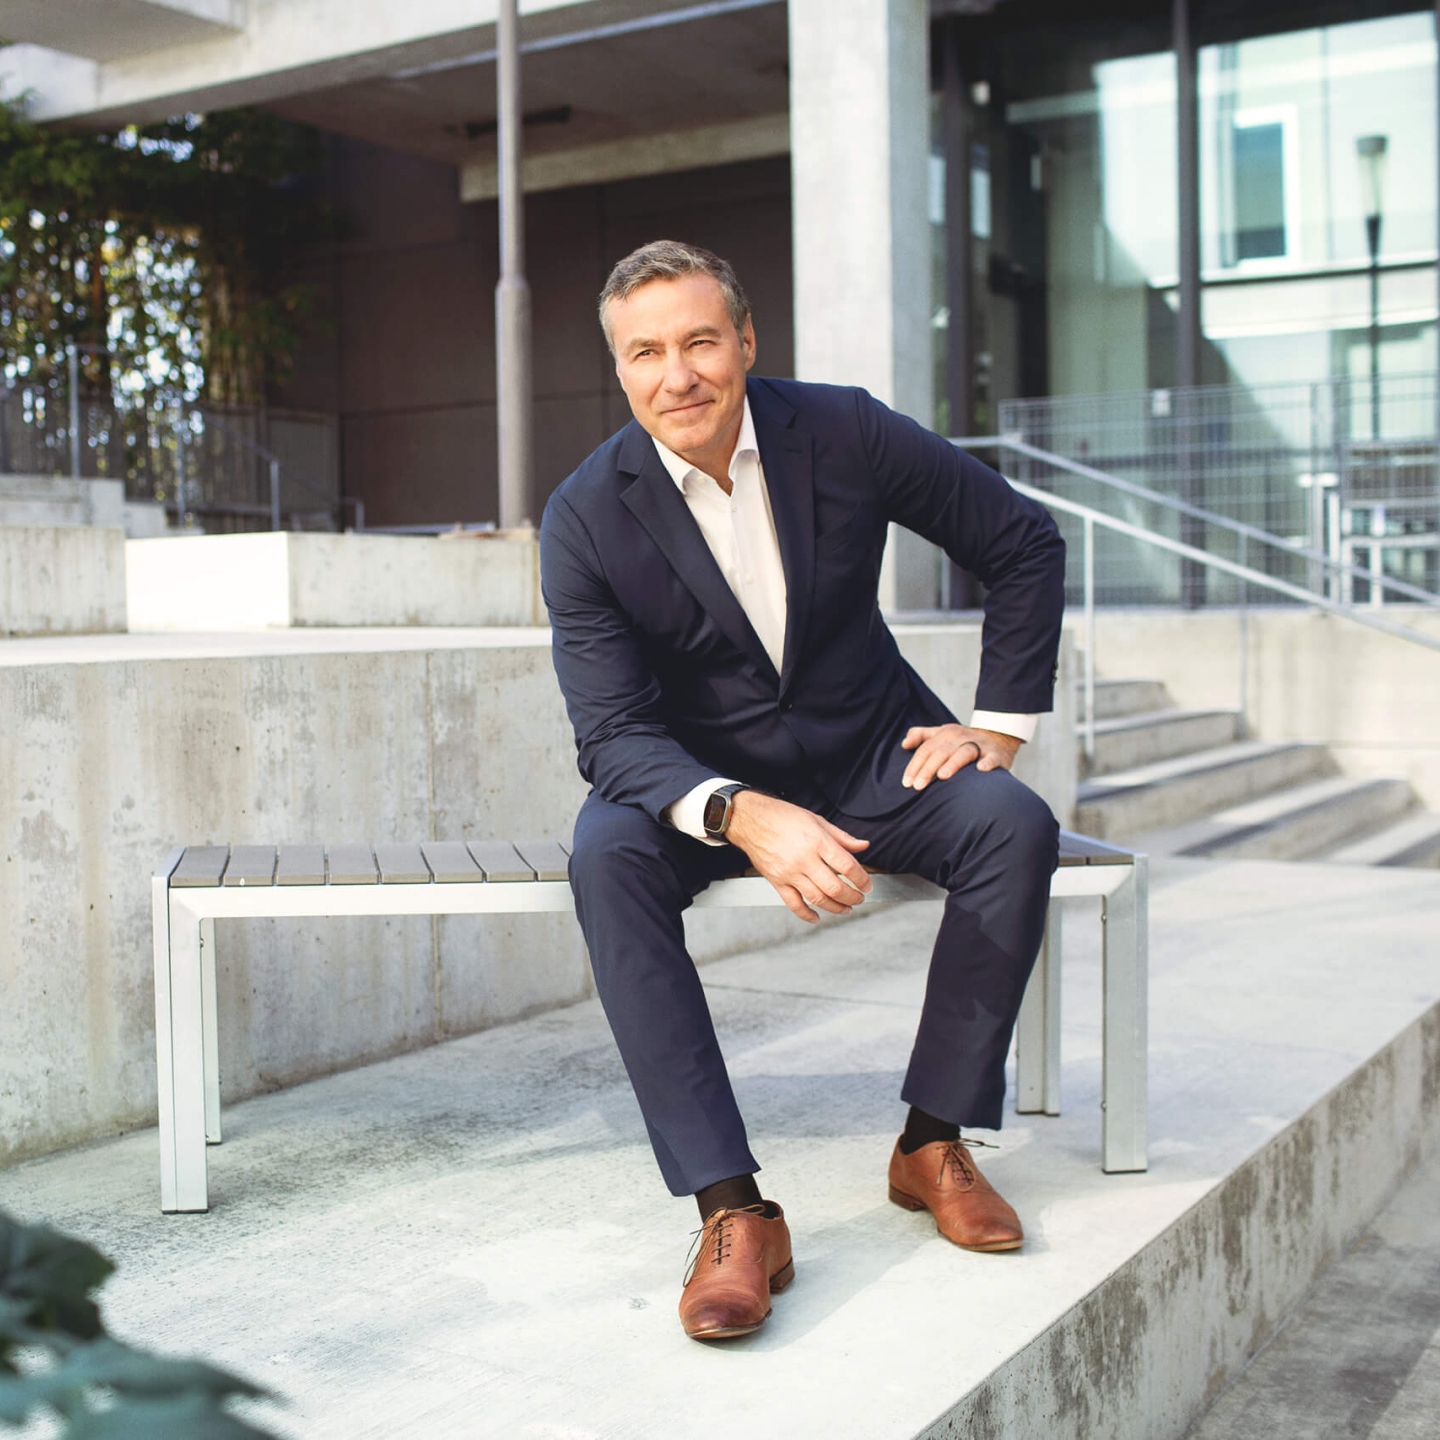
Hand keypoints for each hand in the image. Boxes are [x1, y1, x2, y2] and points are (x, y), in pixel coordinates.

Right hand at [725, 791, 871, 924]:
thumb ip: (842, 837)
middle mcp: (804, 859)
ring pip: (818, 898)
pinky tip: (816, 917)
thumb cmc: (782, 817)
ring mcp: (790, 873)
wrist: (751, 820)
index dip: (862, 879)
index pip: (847, 866)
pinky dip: (807, 915)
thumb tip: (862, 845)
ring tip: (846, 908)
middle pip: (835, 887)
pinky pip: (794, 904)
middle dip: (852, 897)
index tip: (867, 884)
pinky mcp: (777, 882)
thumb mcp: (817, 820)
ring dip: (836, 908)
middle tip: (859, 898)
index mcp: (817, 842)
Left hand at [901, 723, 1021, 789]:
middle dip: (928, 769)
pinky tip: (980, 770)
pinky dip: (987, 762)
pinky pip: (992, 758)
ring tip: (942, 777)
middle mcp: (962, 737)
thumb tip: (904, 744)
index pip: (926, 749)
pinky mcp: (996, 754)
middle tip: (917, 787)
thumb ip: (921, 735)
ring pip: (964, 752)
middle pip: (941, 752)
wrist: (999, 737)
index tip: (906, 783)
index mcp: (947, 733)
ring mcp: (980, 745)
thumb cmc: (963, 741)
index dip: (915, 765)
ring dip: (953, 763)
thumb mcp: (943, 734)